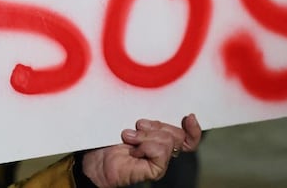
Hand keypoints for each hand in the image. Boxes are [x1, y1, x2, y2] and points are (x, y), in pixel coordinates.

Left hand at [81, 114, 200, 187]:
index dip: (193, 128)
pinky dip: (145, 146)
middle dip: (156, 126)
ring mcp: (160, 162)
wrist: (93, 158)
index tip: (188, 116)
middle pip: (177, 134)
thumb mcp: (131, 122)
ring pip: (168, 141)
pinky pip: (161, 152)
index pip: (187, 136)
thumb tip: (160, 117)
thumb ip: (148, 120)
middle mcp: (163, 151)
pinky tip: (133, 150)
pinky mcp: (154, 171)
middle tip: (136, 127)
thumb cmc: (108, 138)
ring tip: (128, 138)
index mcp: (160, 137)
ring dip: (145, 136)